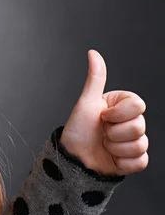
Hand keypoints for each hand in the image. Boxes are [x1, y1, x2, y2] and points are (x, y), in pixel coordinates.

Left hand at [59, 50, 148, 176]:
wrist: (74, 158)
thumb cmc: (78, 129)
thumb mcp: (86, 102)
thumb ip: (95, 78)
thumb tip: (93, 53)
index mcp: (122, 106)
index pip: (138, 105)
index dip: (118, 113)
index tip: (102, 116)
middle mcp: (130, 122)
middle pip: (140, 126)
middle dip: (114, 132)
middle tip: (101, 131)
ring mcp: (133, 141)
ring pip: (140, 144)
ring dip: (116, 147)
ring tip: (104, 144)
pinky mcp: (134, 160)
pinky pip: (140, 161)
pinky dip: (122, 161)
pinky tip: (111, 157)